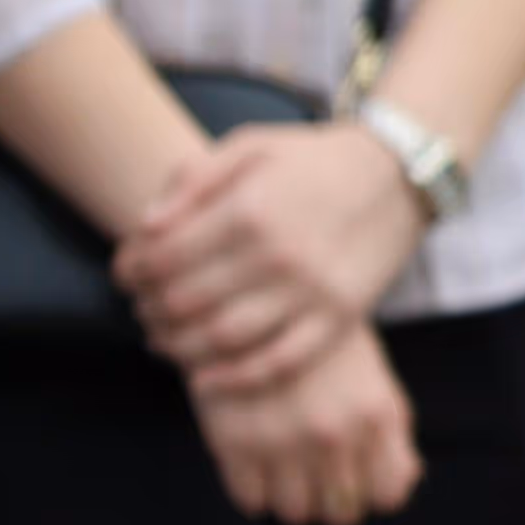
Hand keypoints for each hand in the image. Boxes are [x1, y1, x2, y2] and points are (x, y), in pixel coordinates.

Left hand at [118, 117, 428, 402]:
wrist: (399, 173)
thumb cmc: (314, 158)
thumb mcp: (250, 145)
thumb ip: (192, 180)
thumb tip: (146, 228)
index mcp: (249, 209)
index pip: (163, 258)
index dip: (131, 270)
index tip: (125, 273)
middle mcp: (278, 255)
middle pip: (185, 302)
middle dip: (149, 309)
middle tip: (142, 307)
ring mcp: (312, 291)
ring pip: (223, 339)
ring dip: (179, 346)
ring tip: (163, 339)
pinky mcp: (340, 317)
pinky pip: (279, 362)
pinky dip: (235, 378)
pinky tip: (205, 379)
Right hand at [192, 320, 424, 524]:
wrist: (252, 305)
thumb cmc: (324, 351)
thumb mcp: (373, 382)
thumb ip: (393, 435)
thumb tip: (402, 488)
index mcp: (376, 415)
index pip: (387, 496)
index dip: (372, 494)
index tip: (356, 481)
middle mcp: (334, 434)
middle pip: (341, 515)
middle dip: (331, 502)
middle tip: (317, 480)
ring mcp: (283, 441)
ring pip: (295, 513)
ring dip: (292, 499)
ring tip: (285, 471)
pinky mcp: (233, 443)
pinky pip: (251, 502)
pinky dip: (255, 491)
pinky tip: (257, 463)